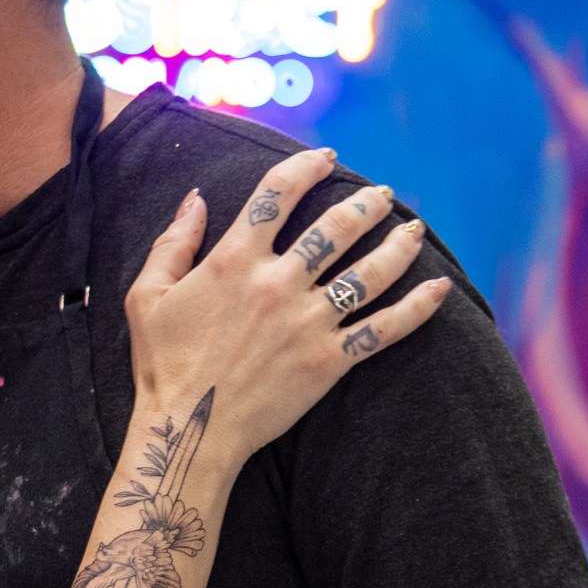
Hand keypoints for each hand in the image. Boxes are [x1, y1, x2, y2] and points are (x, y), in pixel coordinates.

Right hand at [124, 149, 449, 473]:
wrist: (189, 430)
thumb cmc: (162, 365)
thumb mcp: (146, 295)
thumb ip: (173, 242)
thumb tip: (196, 197)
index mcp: (233, 261)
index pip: (277, 194)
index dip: (306, 167)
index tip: (326, 157)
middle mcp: (277, 283)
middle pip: (336, 227)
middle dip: (366, 204)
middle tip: (382, 196)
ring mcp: (308, 322)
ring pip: (369, 272)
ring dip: (399, 245)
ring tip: (414, 228)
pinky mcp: (328, 360)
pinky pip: (383, 328)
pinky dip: (417, 308)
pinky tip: (440, 289)